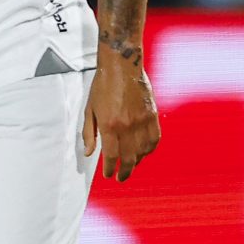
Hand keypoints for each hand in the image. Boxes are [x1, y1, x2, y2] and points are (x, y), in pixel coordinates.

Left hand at [80, 44, 159, 180]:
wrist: (122, 65)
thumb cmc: (102, 86)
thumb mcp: (89, 109)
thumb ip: (88, 133)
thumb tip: (89, 154)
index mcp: (109, 125)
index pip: (111, 156)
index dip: (110, 169)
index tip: (108, 174)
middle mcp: (127, 126)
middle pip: (128, 158)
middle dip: (124, 172)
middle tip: (120, 178)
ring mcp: (142, 121)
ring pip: (143, 151)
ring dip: (137, 162)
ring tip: (131, 165)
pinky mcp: (152, 115)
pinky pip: (154, 139)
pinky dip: (149, 149)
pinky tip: (144, 152)